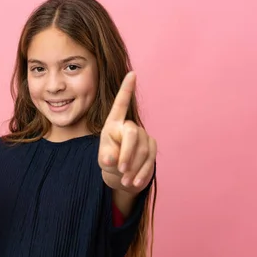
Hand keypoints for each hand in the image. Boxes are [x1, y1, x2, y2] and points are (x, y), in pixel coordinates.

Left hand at [98, 71, 156, 191]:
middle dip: (127, 153)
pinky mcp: (152, 146)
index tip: (132, 73)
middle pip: (132, 133)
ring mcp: (143, 135)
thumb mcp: (103, 160)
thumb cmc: (110, 162)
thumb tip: (112, 159)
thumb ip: (106, 157)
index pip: (121, 105)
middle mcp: (129, 126)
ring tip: (125, 180)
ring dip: (134, 167)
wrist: (122, 175)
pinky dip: (142, 172)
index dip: (127, 89)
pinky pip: (150, 159)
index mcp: (113, 124)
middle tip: (120, 169)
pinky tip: (134, 182)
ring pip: (142, 149)